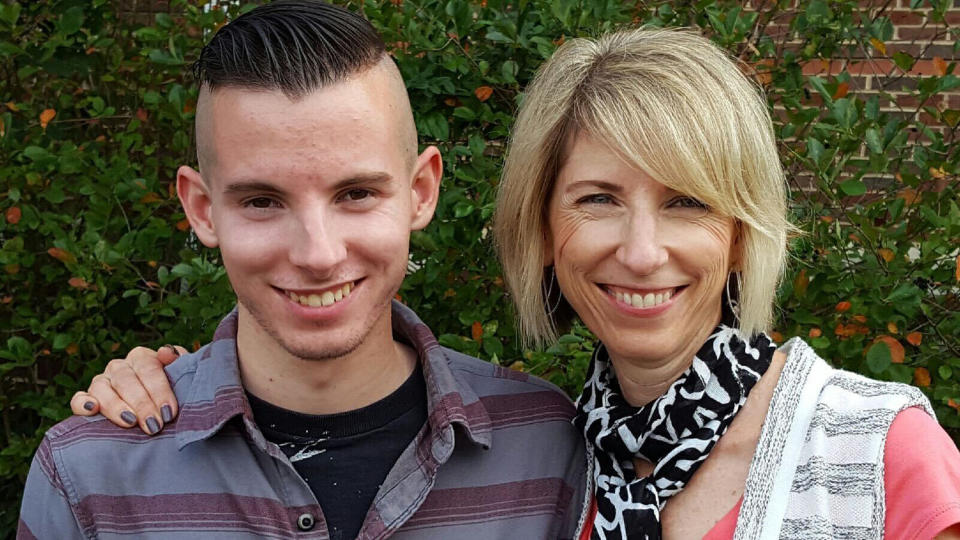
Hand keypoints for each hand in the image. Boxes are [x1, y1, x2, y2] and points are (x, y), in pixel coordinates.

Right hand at [70, 345, 185, 434]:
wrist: (157, 414)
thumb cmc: (173, 393)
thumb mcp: (182, 376)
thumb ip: (179, 362)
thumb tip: (165, 352)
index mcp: (142, 357)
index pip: (148, 368)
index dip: (159, 390)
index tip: (169, 412)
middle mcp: (119, 366)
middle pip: (126, 379)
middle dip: (141, 403)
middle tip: (153, 425)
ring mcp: (100, 382)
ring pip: (101, 388)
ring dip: (115, 406)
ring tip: (130, 422)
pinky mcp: (86, 398)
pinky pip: (78, 398)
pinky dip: (82, 403)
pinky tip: (92, 410)